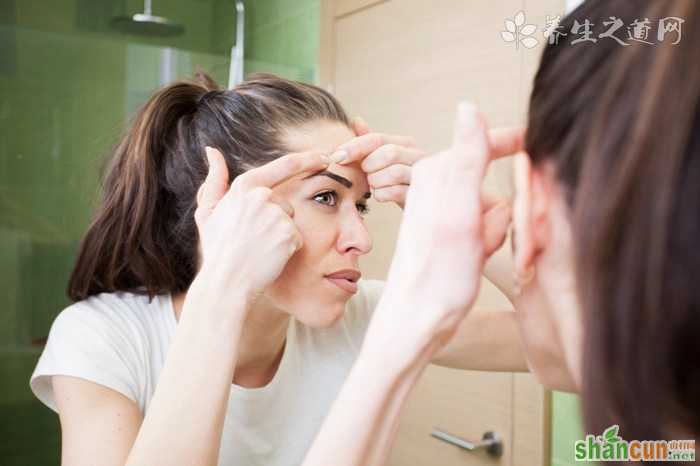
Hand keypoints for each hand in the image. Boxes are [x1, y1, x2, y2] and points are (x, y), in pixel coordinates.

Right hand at [194, 147, 329, 300]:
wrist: (226, 282)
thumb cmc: (217, 250)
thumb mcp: (208, 212)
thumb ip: (214, 180)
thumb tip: (212, 152)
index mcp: (244, 186)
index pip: (285, 165)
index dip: (309, 159)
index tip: (325, 157)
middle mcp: (262, 195)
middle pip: (285, 204)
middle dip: (277, 222)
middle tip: (254, 242)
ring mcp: (276, 214)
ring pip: (291, 222)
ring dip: (280, 236)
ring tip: (259, 249)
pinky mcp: (289, 233)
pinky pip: (296, 238)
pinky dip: (287, 249)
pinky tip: (269, 257)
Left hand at [332, 119, 424, 208]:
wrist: (415, 204)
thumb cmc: (394, 182)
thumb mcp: (380, 161)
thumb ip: (368, 143)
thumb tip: (356, 120)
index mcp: (406, 144)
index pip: (377, 139)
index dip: (355, 147)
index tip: (337, 157)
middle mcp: (418, 155)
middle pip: (389, 153)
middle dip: (370, 166)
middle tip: (366, 175)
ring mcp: (422, 175)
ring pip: (394, 172)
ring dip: (376, 181)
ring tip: (374, 185)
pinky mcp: (420, 194)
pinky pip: (397, 192)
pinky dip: (383, 194)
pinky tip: (380, 195)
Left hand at [364, 104, 522, 361]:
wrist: (417, 318)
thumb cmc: (438, 273)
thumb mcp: (459, 211)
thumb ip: (468, 157)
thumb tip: (468, 106)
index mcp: (439, 173)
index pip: (485, 144)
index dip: (516, 148)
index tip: (538, 150)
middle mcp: (437, 187)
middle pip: (493, 182)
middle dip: (499, 215)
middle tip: (482, 241)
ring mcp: (443, 210)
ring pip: (493, 209)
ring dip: (493, 233)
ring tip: (474, 254)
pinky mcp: (448, 232)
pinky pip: (485, 229)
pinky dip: (486, 245)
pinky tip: (471, 260)